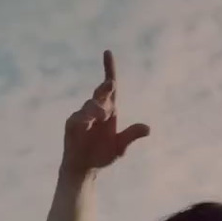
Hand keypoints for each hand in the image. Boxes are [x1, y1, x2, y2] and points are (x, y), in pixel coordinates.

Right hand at [63, 51, 149, 173]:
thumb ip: (131, 136)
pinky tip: (89, 122)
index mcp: (109, 110)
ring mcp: (82, 115)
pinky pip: (79, 117)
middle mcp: (96, 109)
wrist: (84, 168)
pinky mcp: (72, 124)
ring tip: (102, 118)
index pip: (110, 86)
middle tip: (111, 84)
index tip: (107, 52)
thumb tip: (148, 129)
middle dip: (106, 88)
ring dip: (98, 109)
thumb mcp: (120, 147)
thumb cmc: (102, 155)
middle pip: (101, 92)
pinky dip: (85, 118)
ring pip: (91, 105)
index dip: (109, 68)